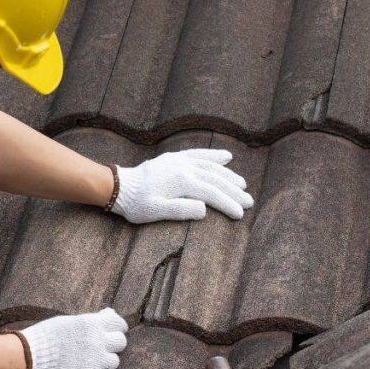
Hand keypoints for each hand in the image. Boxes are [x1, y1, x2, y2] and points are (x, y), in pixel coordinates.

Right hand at [18, 308, 128, 368]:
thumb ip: (91, 320)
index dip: (117, 328)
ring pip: (114, 362)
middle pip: (120, 343)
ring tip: (89, 361)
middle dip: (112, 344)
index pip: (119, 324)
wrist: (28, 358)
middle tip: (101, 348)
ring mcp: (96, 361)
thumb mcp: (69, 321)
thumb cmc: (45, 336)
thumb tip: (110, 314)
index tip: (112, 332)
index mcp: (92, 324)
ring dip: (104, 362)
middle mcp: (98, 341)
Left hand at [111, 149, 253, 223]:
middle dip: (233, 191)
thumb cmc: (137, 203)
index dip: (227, 203)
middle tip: (249, 202)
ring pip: (210, 166)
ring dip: (228, 175)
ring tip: (242, 185)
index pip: (211, 193)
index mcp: (181, 181)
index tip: (240, 214)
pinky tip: (226, 157)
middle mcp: (184, 167)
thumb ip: (180, 210)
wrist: (119, 187)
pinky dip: (213, 155)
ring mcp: (179, 160)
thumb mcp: (156, 212)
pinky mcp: (175, 158)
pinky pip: (198, 154)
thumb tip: (204, 209)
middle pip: (215, 179)